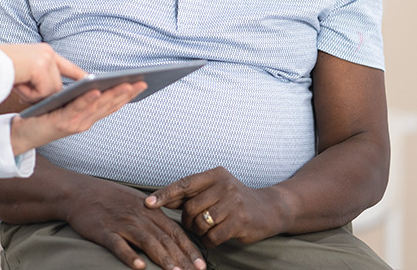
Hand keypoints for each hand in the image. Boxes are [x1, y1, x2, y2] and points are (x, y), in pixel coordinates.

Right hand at [0, 43, 85, 102]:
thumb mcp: (23, 71)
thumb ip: (39, 77)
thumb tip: (52, 95)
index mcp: (44, 52)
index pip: (67, 66)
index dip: (80, 76)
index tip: (91, 82)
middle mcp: (48, 52)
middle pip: (57, 85)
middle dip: (42, 94)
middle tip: (24, 89)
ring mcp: (45, 58)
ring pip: (51, 91)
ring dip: (33, 94)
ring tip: (18, 85)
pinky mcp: (40, 67)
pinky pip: (43, 92)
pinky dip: (29, 94)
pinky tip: (18, 85)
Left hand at [8, 81, 146, 154]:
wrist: (21, 133)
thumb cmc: (43, 115)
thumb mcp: (66, 104)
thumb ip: (80, 96)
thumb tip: (95, 79)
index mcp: (87, 117)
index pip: (111, 105)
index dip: (128, 95)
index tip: (142, 82)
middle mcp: (84, 122)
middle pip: (109, 105)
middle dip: (127, 94)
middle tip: (142, 82)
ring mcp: (74, 124)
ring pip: (97, 107)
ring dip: (113, 95)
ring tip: (126, 84)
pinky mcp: (61, 123)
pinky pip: (77, 109)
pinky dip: (88, 100)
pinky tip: (97, 89)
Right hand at [65, 179, 205, 269]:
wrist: (80, 193)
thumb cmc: (110, 199)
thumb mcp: (136, 202)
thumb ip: (154, 217)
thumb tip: (171, 234)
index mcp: (150, 210)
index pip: (175, 231)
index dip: (189, 249)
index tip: (201, 264)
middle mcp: (139, 216)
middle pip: (165, 239)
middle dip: (182, 259)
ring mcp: (122, 223)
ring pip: (147, 242)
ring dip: (163, 259)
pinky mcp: (105, 231)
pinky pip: (119, 245)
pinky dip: (130, 256)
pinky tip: (140, 267)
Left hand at [145, 167, 283, 247]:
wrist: (269, 209)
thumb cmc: (234, 199)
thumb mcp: (215, 189)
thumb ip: (190, 194)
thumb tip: (158, 199)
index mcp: (215, 175)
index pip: (184, 184)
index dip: (164, 194)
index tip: (147, 203)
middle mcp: (224, 186)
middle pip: (190, 208)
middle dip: (187, 221)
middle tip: (194, 224)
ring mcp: (233, 203)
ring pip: (200, 223)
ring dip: (199, 231)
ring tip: (207, 229)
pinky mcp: (240, 222)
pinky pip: (212, 237)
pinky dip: (209, 241)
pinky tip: (215, 237)